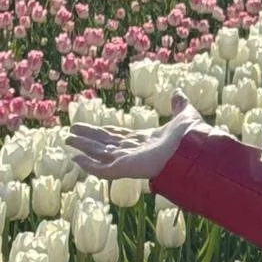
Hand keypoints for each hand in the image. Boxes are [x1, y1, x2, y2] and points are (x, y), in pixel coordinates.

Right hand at [66, 92, 200, 181]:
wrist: (194, 150)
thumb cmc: (192, 137)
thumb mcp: (184, 116)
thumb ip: (179, 106)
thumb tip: (178, 93)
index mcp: (146, 141)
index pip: (120, 136)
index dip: (105, 132)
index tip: (90, 129)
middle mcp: (135, 151)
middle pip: (105, 144)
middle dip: (88, 140)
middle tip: (70, 135)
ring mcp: (129, 161)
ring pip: (100, 154)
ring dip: (84, 148)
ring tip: (68, 141)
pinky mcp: (126, 169)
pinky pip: (103, 169)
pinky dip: (89, 165)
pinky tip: (77, 160)